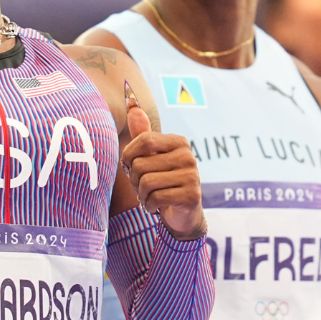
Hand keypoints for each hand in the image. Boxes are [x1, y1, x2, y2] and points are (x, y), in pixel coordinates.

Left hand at [121, 88, 204, 239]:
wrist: (183, 214)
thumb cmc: (163, 182)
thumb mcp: (151, 157)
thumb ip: (142, 134)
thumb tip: (132, 105)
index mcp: (179, 142)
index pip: (143, 140)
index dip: (128, 156)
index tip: (129, 167)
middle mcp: (188, 156)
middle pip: (140, 164)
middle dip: (134, 180)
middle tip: (142, 187)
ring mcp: (192, 176)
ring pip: (146, 182)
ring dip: (141, 194)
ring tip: (148, 196)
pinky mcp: (192, 196)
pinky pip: (155, 198)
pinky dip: (149, 205)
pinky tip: (156, 207)